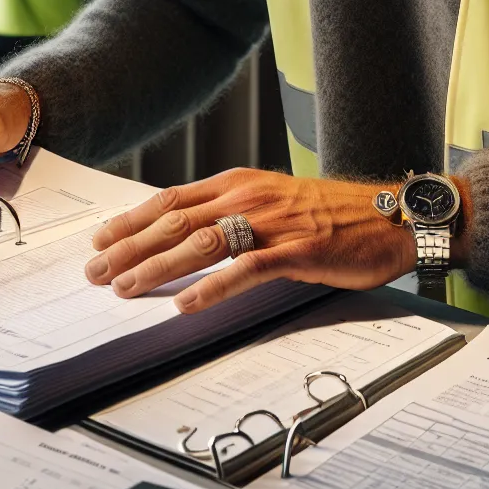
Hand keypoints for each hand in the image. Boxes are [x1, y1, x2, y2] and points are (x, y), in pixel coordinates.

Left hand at [83, 168, 418, 313]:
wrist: (393, 216)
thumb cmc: (332, 214)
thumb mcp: (271, 201)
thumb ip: (229, 214)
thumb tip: (184, 235)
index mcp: (237, 184)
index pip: (170, 201)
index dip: (130, 221)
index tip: (99, 240)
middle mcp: (248, 198)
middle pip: (174, 222)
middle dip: (128, 247)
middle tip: (96, 272)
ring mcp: (272, 223)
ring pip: (201, 243)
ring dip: (158, 267)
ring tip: (126, 287)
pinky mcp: (298, 251)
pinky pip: (248, 270)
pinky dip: (214, 288)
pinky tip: (188, 305)